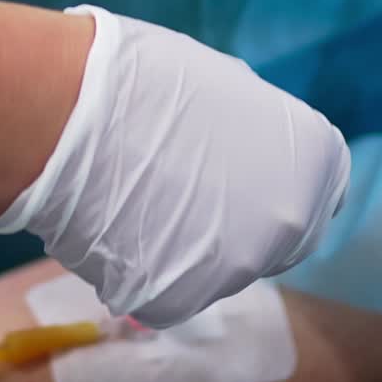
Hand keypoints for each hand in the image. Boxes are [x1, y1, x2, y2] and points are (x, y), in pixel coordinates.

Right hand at [0, 6, 350, 327]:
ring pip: (213, 269)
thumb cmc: (135, 81)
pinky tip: (109, 230)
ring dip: (181, 249)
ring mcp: (239, 268)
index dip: (265, 188)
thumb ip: (252, 133)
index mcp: (316, 158)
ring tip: (128, 202)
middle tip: (175, 201)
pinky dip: (138, 272)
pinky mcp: (181, 299)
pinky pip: (162, 292)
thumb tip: (241, 155)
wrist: (66, 115)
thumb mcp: (222, 89)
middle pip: (272, 243)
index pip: (311, 194)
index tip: (226, 182)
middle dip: (231, 228)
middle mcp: (292, 220)